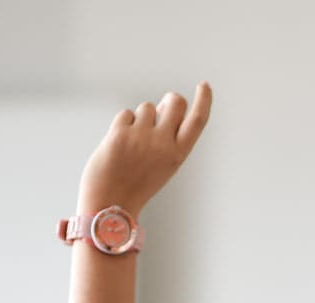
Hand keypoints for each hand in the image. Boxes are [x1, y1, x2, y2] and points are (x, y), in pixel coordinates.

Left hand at [77, 84, 212, 217]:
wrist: (110, 205)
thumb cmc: (135, 184)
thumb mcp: (161, 163)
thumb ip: (168, 135)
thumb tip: (166, 103)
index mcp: (177, 154)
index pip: (197, 120)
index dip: (204, 100)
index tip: (204, 85)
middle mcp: (163, 143)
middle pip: (175, 101)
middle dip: (170, 100)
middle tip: (163, 109)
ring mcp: (141, 137)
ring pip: (147, 107)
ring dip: (140, 119)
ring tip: (132, 143)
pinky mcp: (120, 133)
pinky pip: (126, 114)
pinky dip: (122, 125)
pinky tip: (118, 144)